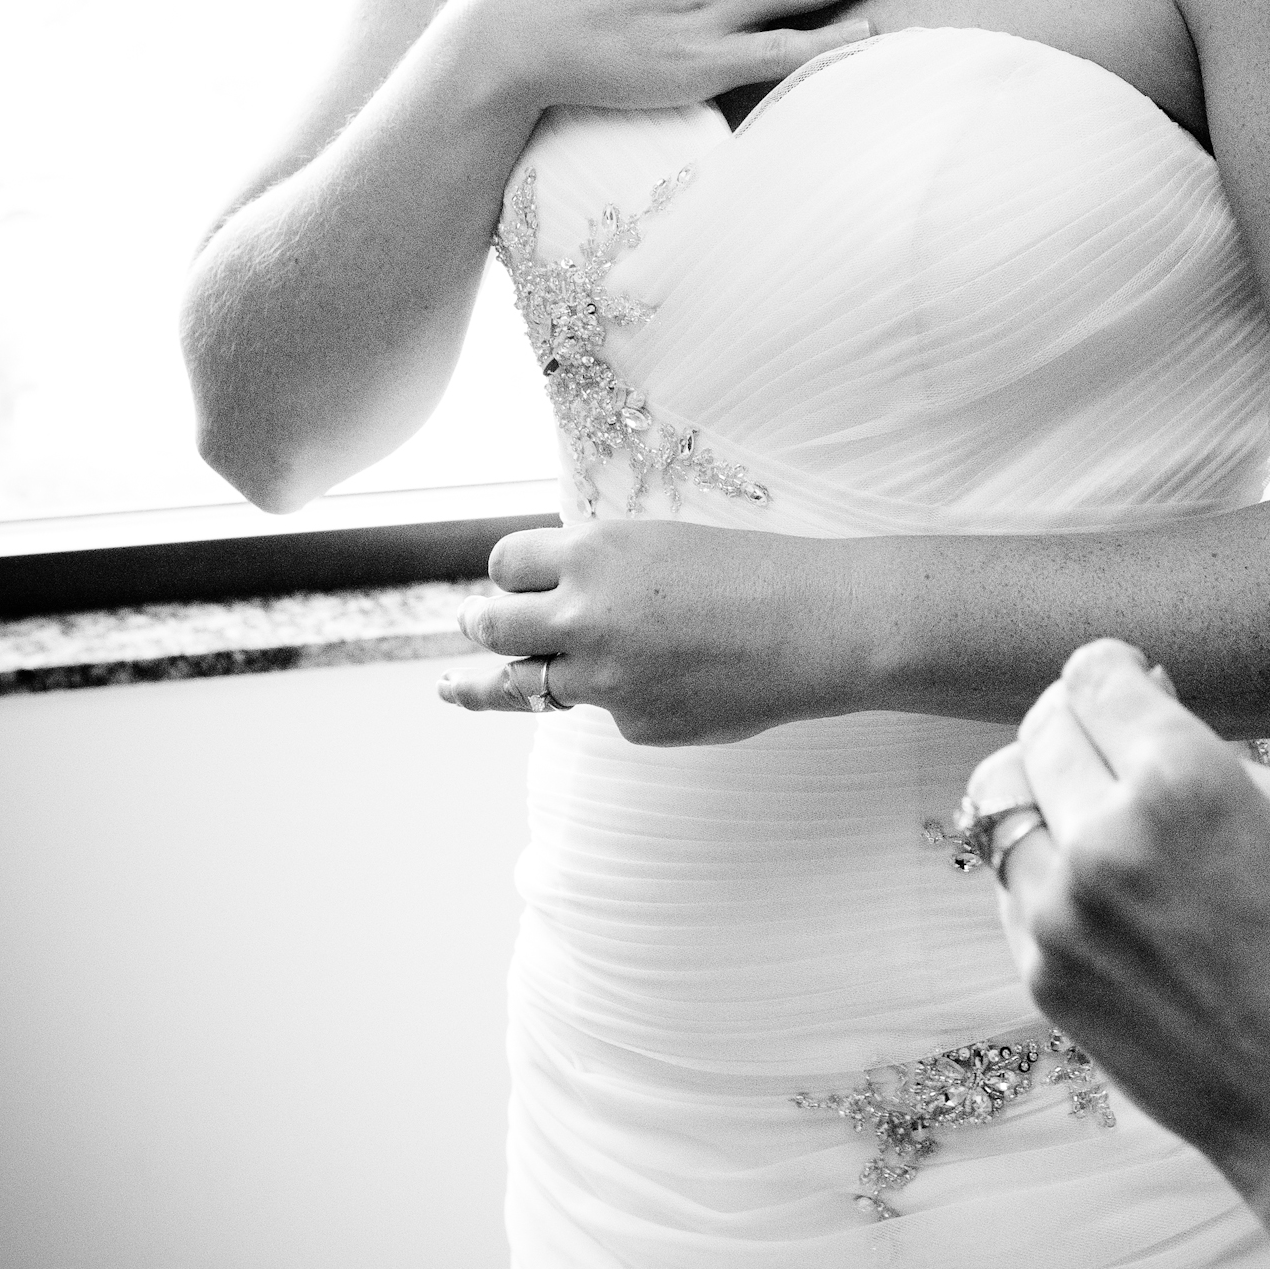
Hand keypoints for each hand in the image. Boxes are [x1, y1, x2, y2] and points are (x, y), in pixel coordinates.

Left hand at [436, 514, 861, 742]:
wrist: (816, 625)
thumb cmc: (750, 570)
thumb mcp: (660, 543)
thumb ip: (599, 570)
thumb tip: (549, 597)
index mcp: (592, 555)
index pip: (504, 564)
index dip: (508, 574)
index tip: (510, 581)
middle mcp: (583, 618)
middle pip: (491, 625)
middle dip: (480, 624)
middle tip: (474, 626)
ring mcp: (604, 681)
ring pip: (522, 685)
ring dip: (490, 684)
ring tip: (453, 689)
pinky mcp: (634, 725)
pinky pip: (608, 709)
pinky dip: (626, 697)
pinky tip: (679, 682)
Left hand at [990, 641, 1269, 1195]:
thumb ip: (1205, 746)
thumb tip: (1147, 696)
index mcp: (1180, 780)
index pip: (1093, 674)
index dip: (1116, 671)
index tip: (1131, 681)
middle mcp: (1104, 836)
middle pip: (1039, 726)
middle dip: (1077, 719)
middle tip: (1111, 737)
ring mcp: (1060, 911)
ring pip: (1000, 797)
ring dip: (1045, 787)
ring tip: (1092, 806)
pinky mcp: (1039, 971)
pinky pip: (1010, 879)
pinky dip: (1042, 862)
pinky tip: (1098, 882)